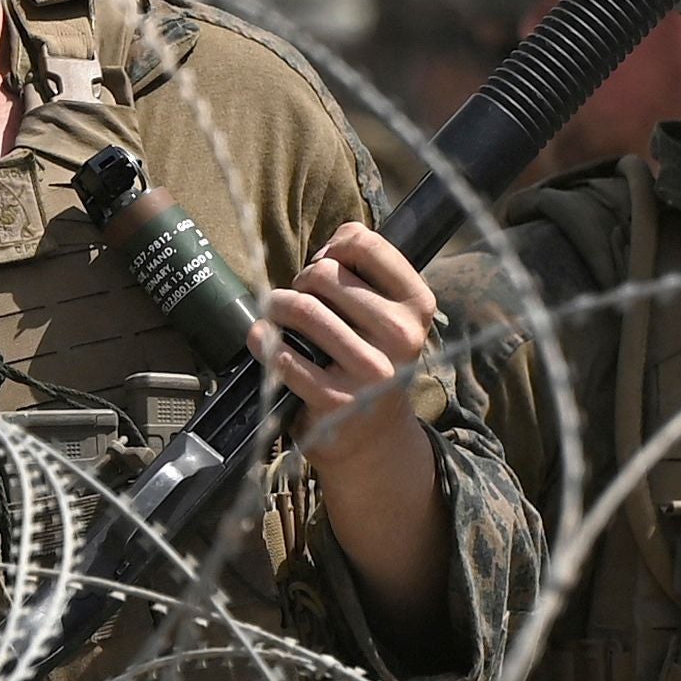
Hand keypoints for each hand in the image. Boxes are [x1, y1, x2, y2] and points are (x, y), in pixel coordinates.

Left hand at [259, 222, 440, 475]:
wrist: (374, 436)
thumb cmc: (372, 360)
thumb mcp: (388, 315)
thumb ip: (367, 271)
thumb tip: (326, 251)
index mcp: (417, 306)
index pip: (366, 244)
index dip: (334, 246)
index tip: (325, 263)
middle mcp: (400, 336)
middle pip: (326, 274)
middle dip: (301, 281)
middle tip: (298, 299)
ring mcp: (369, 370)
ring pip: (302, 309)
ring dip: (276, 307)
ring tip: (276, 315)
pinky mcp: (335, 399)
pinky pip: (284, 355)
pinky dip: (263, 341)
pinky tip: (263, 341)